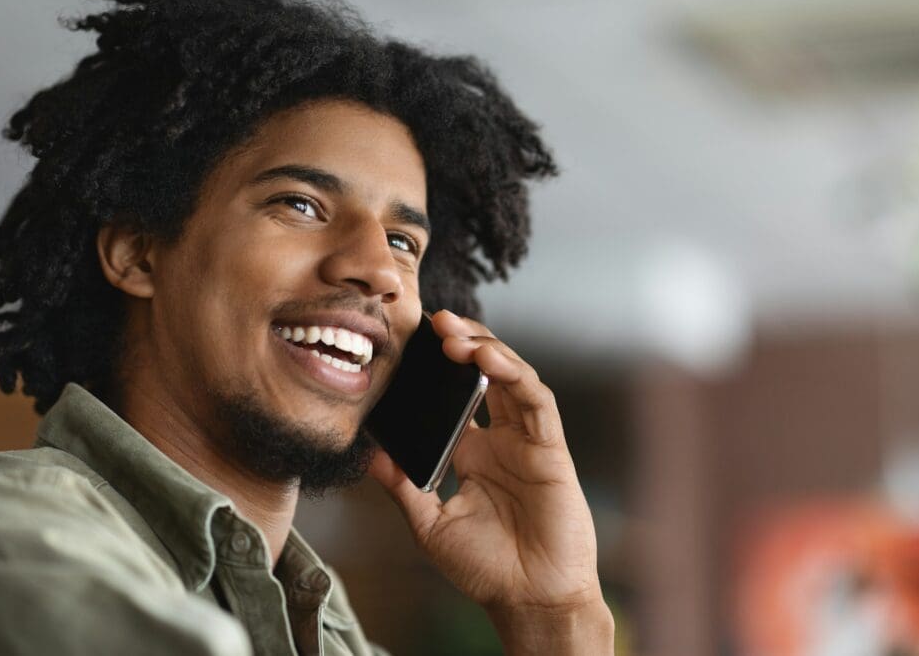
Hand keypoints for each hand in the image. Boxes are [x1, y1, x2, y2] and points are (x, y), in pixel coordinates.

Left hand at [369, 310, 612, 653]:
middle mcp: (501, 439)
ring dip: (486, 349)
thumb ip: (402, 486)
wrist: (528, 598)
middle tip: (434, 320)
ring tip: (455, 334)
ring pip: (512, 377)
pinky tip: (489, 359)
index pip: (455, 396)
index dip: (438, 368)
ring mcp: (527, 440)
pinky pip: (535, 401)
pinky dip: (514, 375)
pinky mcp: (550, 448)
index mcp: (473, 452)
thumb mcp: (429, 523)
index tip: (409, 343)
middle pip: (485, 375)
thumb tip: (368, 453)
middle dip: (463, 342)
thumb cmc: (485, 566)